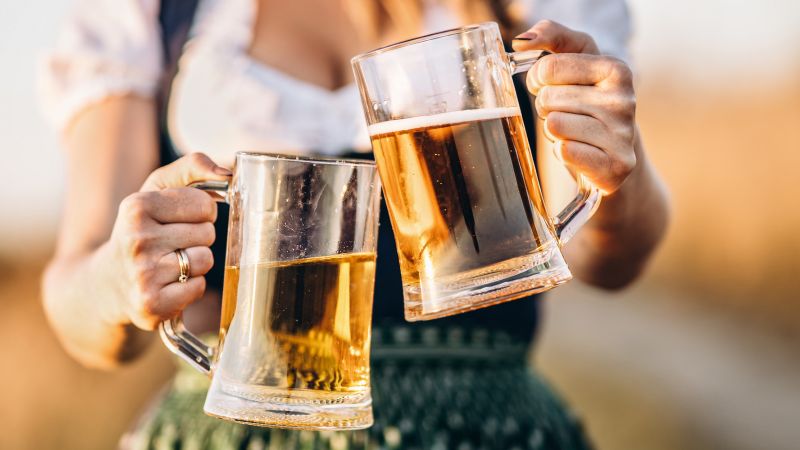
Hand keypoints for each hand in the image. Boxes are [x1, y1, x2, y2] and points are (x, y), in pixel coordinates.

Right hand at [107, 153, 230, 329]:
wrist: (106, 284)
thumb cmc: (142, 230)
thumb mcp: (156, 190)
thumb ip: (192, 167)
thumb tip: (227, 172)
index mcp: (136, 207)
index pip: (204, 205)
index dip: (200, 213)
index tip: (180, 220)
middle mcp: (136, 240)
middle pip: (207, 233)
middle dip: (197, 239)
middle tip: (172, 245)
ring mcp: (142, 275)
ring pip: (205, 260)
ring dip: (196, 263)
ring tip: (171, 264)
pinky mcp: (151, 305)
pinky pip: (198, 288)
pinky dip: (190, 288)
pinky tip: (169, 285)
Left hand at [513, 20, 636, 193]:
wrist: (614, 154)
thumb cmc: (588, 102)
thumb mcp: (576, 60)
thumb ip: (551, 36)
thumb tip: (522, 41)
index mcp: (616, 70)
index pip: (548, 68)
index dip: (538, 81)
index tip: (550, 87)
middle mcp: (624, 101)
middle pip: (548, 99)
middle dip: (547, 109)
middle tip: (567, 115)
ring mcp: (622, 135)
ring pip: (554, 125)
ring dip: (554, 132)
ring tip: (574, 133)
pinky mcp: (614, 167)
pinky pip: (564, 152)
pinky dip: (563, 153)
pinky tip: (579, 152)